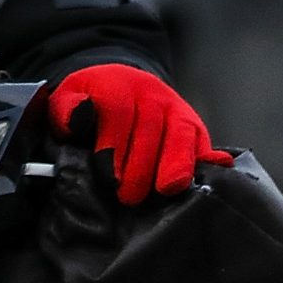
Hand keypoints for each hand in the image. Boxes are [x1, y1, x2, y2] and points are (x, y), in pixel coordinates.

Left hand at [47, 64, 232, 205]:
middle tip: (129, 197)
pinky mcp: (195, 127)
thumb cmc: (91, 103)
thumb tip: (77, 118)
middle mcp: (151, 93)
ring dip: (177, 162)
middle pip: (150, 126)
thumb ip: (67, 110)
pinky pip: (203, 142)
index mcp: (117, 84)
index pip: (118, 112)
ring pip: (181, 132)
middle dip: (141, 165)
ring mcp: (176, 109)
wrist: (119, 86)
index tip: (108, 176)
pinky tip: (216, 170)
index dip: (114, 145)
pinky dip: (211, 158)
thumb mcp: (68, 100)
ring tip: (168, 189)